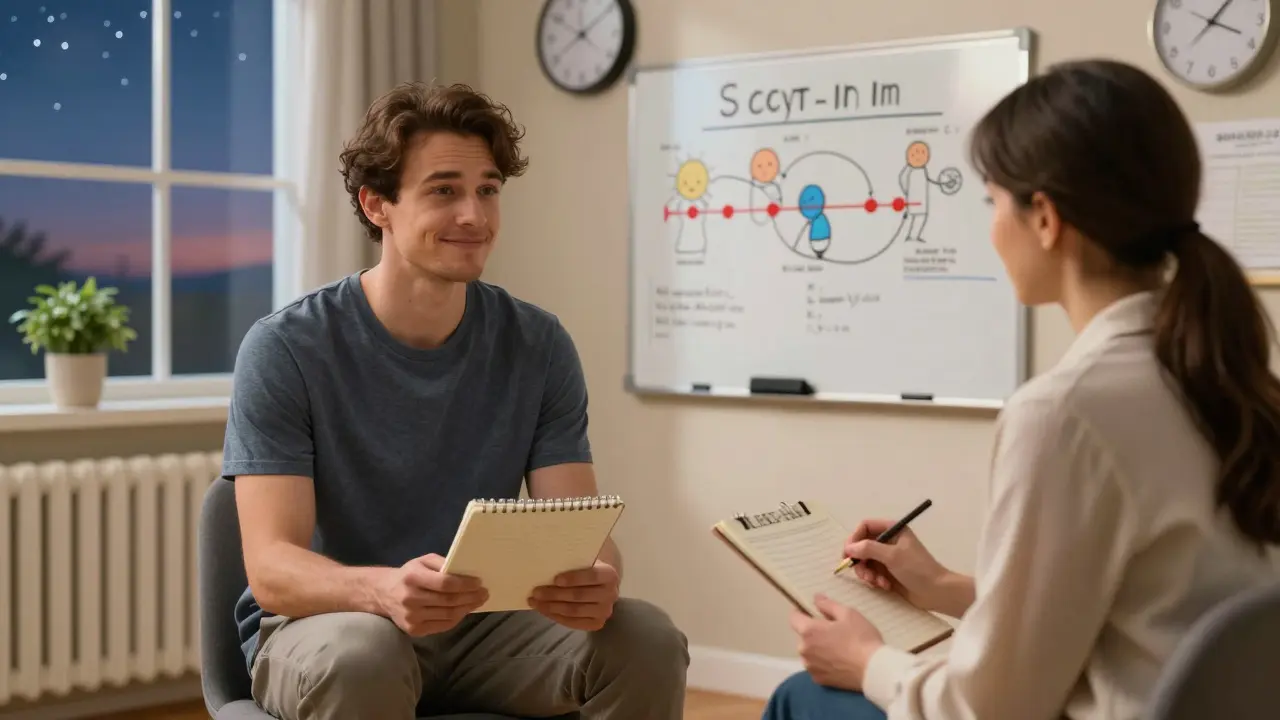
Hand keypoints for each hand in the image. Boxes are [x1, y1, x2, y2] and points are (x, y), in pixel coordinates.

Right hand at [376, 553, 488, 636]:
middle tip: (484, 593)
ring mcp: (411, 617)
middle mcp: (411, 599)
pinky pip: (442, 626)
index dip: (464, 584)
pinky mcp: (414, 630)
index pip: (444, 584)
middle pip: (448, 601)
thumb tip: (466, 572)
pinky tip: (464, 610)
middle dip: (470, 597)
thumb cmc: (409, 574)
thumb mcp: (422, 561)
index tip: (479, 582)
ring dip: (467, 608)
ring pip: (447, 615)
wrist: (384, 594)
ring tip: (478, 601)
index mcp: (413, 578)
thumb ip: (442, 564)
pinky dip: (456, 618)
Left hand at [529, 559, 619, 630]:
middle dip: (555, 594)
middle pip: (579, 595)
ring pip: (574, 611)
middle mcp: (611, 594)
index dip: (574, 578)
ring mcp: (604, 611)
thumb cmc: (588, 567)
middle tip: (536, 592)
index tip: (556, 579)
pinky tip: (543, 610)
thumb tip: (549, 557)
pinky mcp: (596, 623)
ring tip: (534, 601)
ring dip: (551, 607)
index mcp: (610, 574)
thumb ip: (574, 559)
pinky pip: (573, 622)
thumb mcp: (586, 559)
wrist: (602, 583)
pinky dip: (555, 616)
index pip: (592, 576)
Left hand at [790, 594, 883, 690]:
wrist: (873, 670)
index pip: (793, 618)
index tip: (811, 612)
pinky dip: (823, 663)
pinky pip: (816, 667)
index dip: (801, 613)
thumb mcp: (848, 614)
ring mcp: (810, 667)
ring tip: (837, 649)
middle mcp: (804, 650)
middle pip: (803, 636)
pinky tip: (838, 662)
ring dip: (817, 649)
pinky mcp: (818, 680)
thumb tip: (816, 598)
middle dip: (814, 632)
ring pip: (809, 653)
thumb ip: (828, 605)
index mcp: (808, 631)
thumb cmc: (861, 638)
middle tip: (834, 632)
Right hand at [843, 518, 961, 614]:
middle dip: (860, 560)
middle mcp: (888, 541)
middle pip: (862, 545)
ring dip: (867, 573)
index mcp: (892, 530)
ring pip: (865, 561)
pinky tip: (885, 586)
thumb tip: (848, 548)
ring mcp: (888, 557)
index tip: (848, 553)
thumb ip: (869, 549)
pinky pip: (872, 573)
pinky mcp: (888, 572)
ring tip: (877, 582)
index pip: (865, 527)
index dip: (854, 538)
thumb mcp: (892, 556)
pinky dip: (875, 580)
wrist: (936, 592)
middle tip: (863, 573)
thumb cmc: (917, 569)